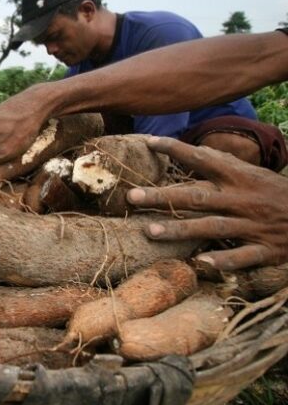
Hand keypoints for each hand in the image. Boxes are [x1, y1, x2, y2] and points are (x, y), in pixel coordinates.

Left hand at [127, 137, 287, 270]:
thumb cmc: (279, 194)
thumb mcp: (255, 174)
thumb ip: (226, 164)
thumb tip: (199, 149)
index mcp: (239, 177)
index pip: (203, 158)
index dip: (176, 149)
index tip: (148, 142)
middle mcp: (241, 200)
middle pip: (197, 196)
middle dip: (163, 197)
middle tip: (131, 197)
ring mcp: (252, 225)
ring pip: (212, 226)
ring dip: (181, 229)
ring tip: (150, 231)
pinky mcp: (265, 250)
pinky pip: (242, 256)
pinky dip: (222, 259)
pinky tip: (200, 262)